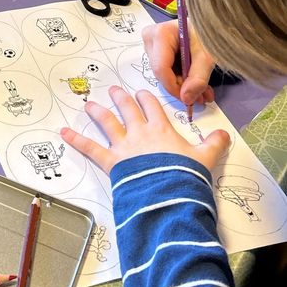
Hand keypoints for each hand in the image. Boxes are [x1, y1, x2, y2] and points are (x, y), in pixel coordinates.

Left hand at [61, 86, 228, 174]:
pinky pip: (90, 148)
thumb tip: (224, 134)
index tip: (142, 93)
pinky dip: (76, 140)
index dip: (146, 98)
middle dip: (121, 98)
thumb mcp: (205, 160)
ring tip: (88, 104)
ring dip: (97, 112)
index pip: (152, 106)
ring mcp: (124, 146)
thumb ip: (213, 144)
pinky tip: (62, 132)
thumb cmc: (187, 176)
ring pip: (107, 123)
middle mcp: (140, 133)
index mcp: (161, 130)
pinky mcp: (111, 161)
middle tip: (115, 91)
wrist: (169, 195)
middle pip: (128, 109)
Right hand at [143, 20, 215, 105]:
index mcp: (160, 34)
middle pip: (161, 72)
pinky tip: (196, 83)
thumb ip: (198, 78)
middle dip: (182, 88)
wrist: (210, 22)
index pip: (161, 69)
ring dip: (184, 85)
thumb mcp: (207, 56)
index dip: (175, 88)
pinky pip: (165, 70)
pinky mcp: (156, 49)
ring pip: (164, 74)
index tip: (191, 100)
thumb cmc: (208, 32)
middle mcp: (150, 37)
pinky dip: (181, 79)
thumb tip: (187, 99)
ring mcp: (151, 43)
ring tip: (203, 90)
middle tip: (202, 96)